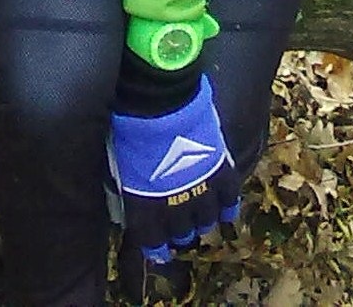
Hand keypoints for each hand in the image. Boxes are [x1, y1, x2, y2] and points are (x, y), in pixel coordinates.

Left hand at [109, 75, 239, 267]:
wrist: (160, 102)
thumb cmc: (133, 129)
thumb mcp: (123, 166)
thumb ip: (132, 188)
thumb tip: (134, 199)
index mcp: (146, 208)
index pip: (152, 242)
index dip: (155, 248)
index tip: (158, 249)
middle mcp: (175, 208)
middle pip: (182, 233)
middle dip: (179, 232)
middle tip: (179, 228)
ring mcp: (201, 192)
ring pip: (206, 221)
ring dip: (202, 221)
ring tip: (200, 216)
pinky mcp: (222, 175)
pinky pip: (229, 202)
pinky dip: (228, 209)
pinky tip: (225, 211)